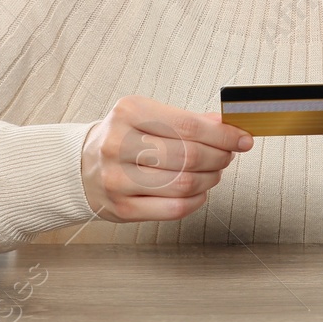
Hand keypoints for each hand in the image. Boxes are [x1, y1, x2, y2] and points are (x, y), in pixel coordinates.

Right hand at [78, 96, 252, 222]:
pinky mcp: (122, 208)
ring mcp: (118, 179)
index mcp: (128, 112)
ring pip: (183, 183)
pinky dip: (196, 200)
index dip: (223, 135)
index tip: (242, 138)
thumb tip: (223, 125)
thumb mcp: (147, 116)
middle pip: (188, 155)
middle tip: (228, 155)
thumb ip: (186, 120)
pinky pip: (173, 209)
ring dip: (210, 178)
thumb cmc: (121, 138)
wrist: (80, 167)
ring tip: (213, 172)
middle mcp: (119, 144)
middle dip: (219, 157)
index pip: (188, 125)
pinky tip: (198, 191)